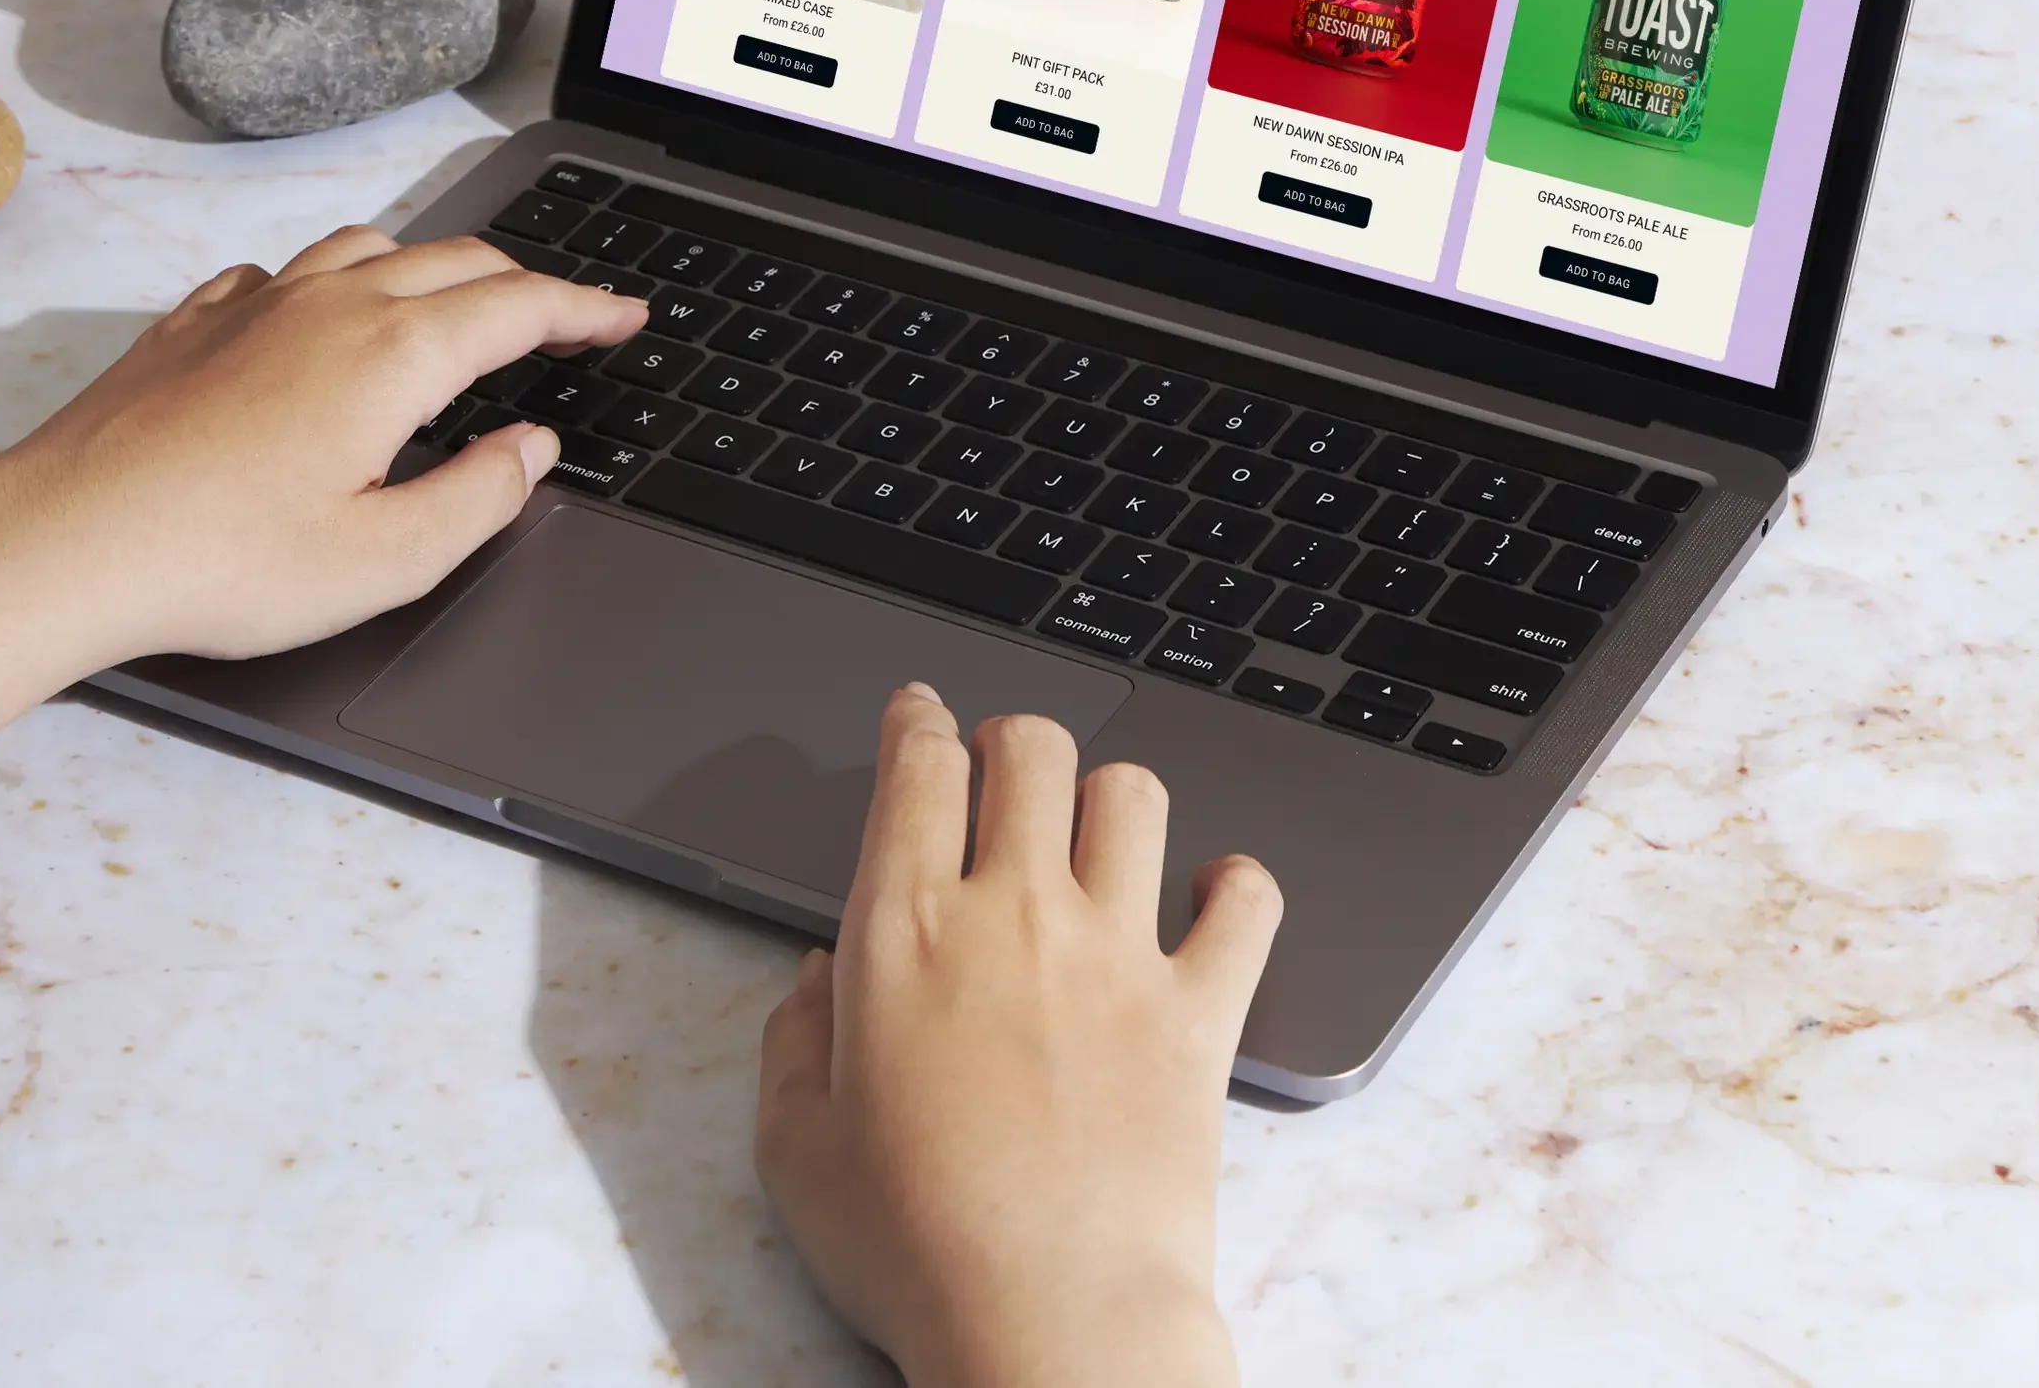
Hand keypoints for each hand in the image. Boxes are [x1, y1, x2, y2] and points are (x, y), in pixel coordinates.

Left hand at [0, 224, 644, 870]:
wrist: (67, 540)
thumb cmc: (218, 561)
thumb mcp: (381, 561)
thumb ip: (476, 499)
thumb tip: (530, 451)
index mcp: (393, 354)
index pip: (521, 306)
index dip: (587, 308)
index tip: (626, 314)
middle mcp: (332, 304)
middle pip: (458, 262)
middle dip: (526, 283)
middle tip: (566, 318)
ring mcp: (257, 303)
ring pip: (373, 247)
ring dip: (434, 267)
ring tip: (454, 304)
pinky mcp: (195, 322)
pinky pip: (287, 271)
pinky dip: (334, 281)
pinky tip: (322, 320)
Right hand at [757, 686, 1281, 1387]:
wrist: (1049, 1322)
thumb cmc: (915, 1248)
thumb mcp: (797, 1152)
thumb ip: (793, 1043)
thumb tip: (814, 980)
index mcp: (904, 933)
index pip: (918, 769)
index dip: (917, 723)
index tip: (920, 716)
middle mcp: (1015, 913)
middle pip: (1030, 748)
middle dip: (1012, 740)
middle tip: (1004, 772)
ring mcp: (1116, 953)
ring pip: (1132, 795)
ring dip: (1110, 796)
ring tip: (1097, 831)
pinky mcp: (1197, 1011)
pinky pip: (1245, 903)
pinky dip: (1238, 884)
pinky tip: (1216, 893)